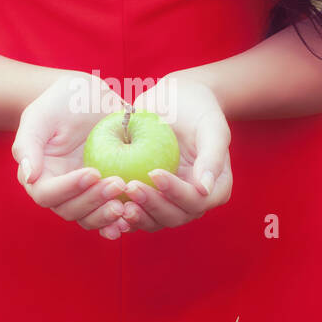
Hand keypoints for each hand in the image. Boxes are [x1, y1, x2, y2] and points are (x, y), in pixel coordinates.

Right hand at [11, 71, 139, 239]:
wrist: (89, 98)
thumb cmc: (60, 102)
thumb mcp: (40, 115)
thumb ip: (27, 144)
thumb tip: (28, 175)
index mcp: (38, 175)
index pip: (47, 194)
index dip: (69, 188)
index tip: (94, 173)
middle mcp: (58, 191)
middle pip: (70, 210)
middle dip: (94, 201)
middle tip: (118, 184)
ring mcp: (82, 195)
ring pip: (89, 218)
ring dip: (107, 215)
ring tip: (127, 205)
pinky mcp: (103, 194)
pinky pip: (108, 214)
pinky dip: (119, 220)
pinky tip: (133, 216)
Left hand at [119, 74, 231, 231]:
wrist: (174, 100)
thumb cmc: (197, 108)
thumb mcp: (211, 126)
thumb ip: (213, 156)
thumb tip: (205, 189)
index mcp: (215, 188)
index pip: (196, 200)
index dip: (176, 192)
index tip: (154, 173)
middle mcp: (194, 201)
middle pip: (174, 216)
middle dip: (152, 206)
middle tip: (130, 187)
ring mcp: (170, 202)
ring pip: (154, 220)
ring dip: (136, 216)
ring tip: (118, 204)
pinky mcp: (149, 198)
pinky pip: (137, 213)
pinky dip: (122, 215)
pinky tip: (107, 207)